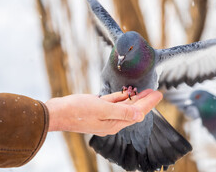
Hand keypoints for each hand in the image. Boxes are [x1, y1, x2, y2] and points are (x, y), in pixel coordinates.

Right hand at [45, 89, 162, 135]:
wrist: (57, 113)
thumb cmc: (77, 111)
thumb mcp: (102, 109)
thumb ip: (121, 111)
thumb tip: (140, 114)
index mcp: (114, 124)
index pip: (137, 113)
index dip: (149, 103)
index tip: (159, 94)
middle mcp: (111, 122)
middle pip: (133, 110)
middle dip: (145, 101)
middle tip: (155, 92)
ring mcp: (104, 116)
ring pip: (124, 106)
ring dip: (135, 99)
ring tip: (145, 91)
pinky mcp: (98, 110)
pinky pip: (114, 104)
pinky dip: (121, 98)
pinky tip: (126, 93)